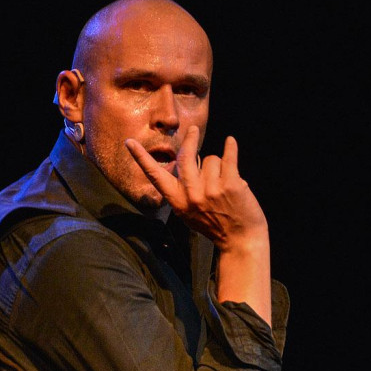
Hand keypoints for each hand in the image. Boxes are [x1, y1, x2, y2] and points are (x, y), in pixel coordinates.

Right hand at [125, 126, 267, 251]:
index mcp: (177, 202)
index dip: (141, 158)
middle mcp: (191, 195)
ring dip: (218, 166)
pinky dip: (230, 147)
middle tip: (193, 130)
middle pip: (185, 157)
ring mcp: (211, 190)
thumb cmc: (214, 224)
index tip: (129, 142)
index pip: (155, 176)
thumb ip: (181, 191)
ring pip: (211, 159)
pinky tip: (230, 142)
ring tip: (224, 183)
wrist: (240, 240)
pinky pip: (228, 157)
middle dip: (190, 139)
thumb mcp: (188, 213)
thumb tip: (181, 164)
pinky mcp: (231, 185)